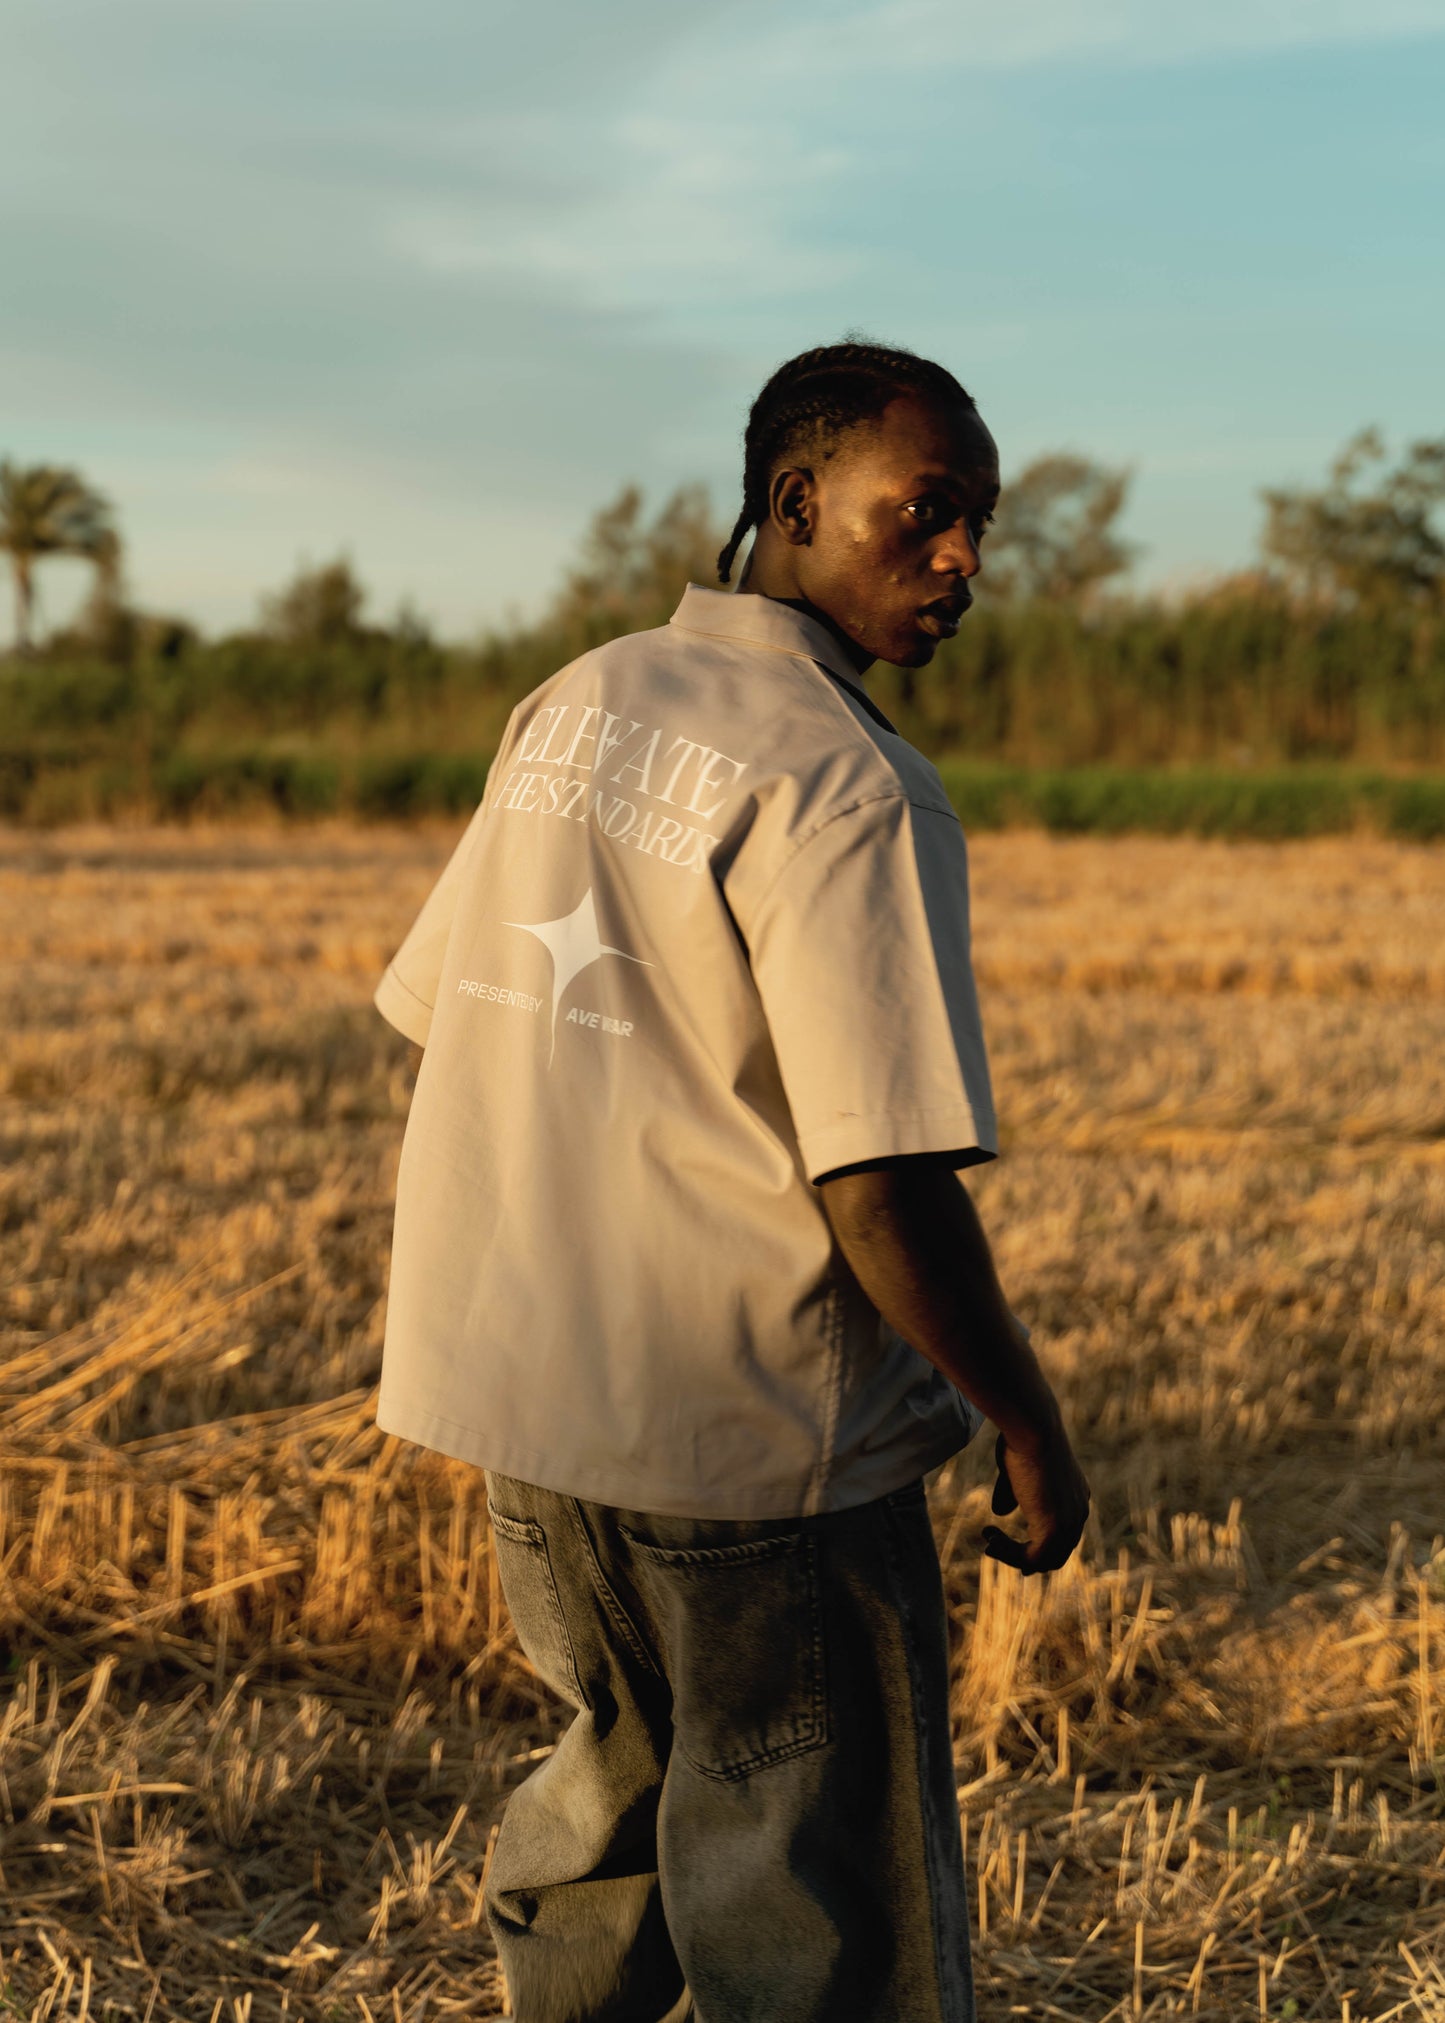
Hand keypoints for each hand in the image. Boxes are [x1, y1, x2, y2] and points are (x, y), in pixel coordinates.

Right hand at [981, 1428, 1089, 1575]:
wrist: (1033, 1428)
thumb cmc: (1021, 1438)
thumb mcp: (1015, 1469)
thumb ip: (1010, 1493)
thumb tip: (1000, 1512)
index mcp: (1075, 1495)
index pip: (1063, 1535)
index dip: (1037, 1545)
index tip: (1005, 1542)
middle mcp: (1079, 1512)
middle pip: (1057, 1553)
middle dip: (1025, 1557)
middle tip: (993, 1549)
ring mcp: (1070, 1524)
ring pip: (1044, 1560)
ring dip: (1012, 1555)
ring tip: (988, 1542)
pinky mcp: (1054, 1530)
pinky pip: (1032, 1559)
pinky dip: (1010, 1555)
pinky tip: (991, 1540)